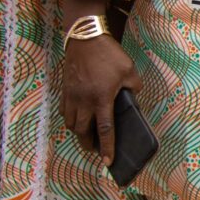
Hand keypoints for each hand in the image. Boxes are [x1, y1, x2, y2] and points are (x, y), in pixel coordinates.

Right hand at [61, 25, 144, 163]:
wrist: (85, 37)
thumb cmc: (109, 53)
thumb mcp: (129, 70)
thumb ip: (134, 88)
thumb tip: (133, 99)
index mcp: (102, 98)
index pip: (105, 130)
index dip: (107, 148)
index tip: (107, 162)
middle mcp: (84, 100)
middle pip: (82, 132)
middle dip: (88, 144)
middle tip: (96, 149)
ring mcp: (71, 95)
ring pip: (70, 123)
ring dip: (78, 133)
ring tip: (87, 136)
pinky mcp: (65, 89)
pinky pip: (64, 111)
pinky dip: (70, 119)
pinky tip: (78, 118)